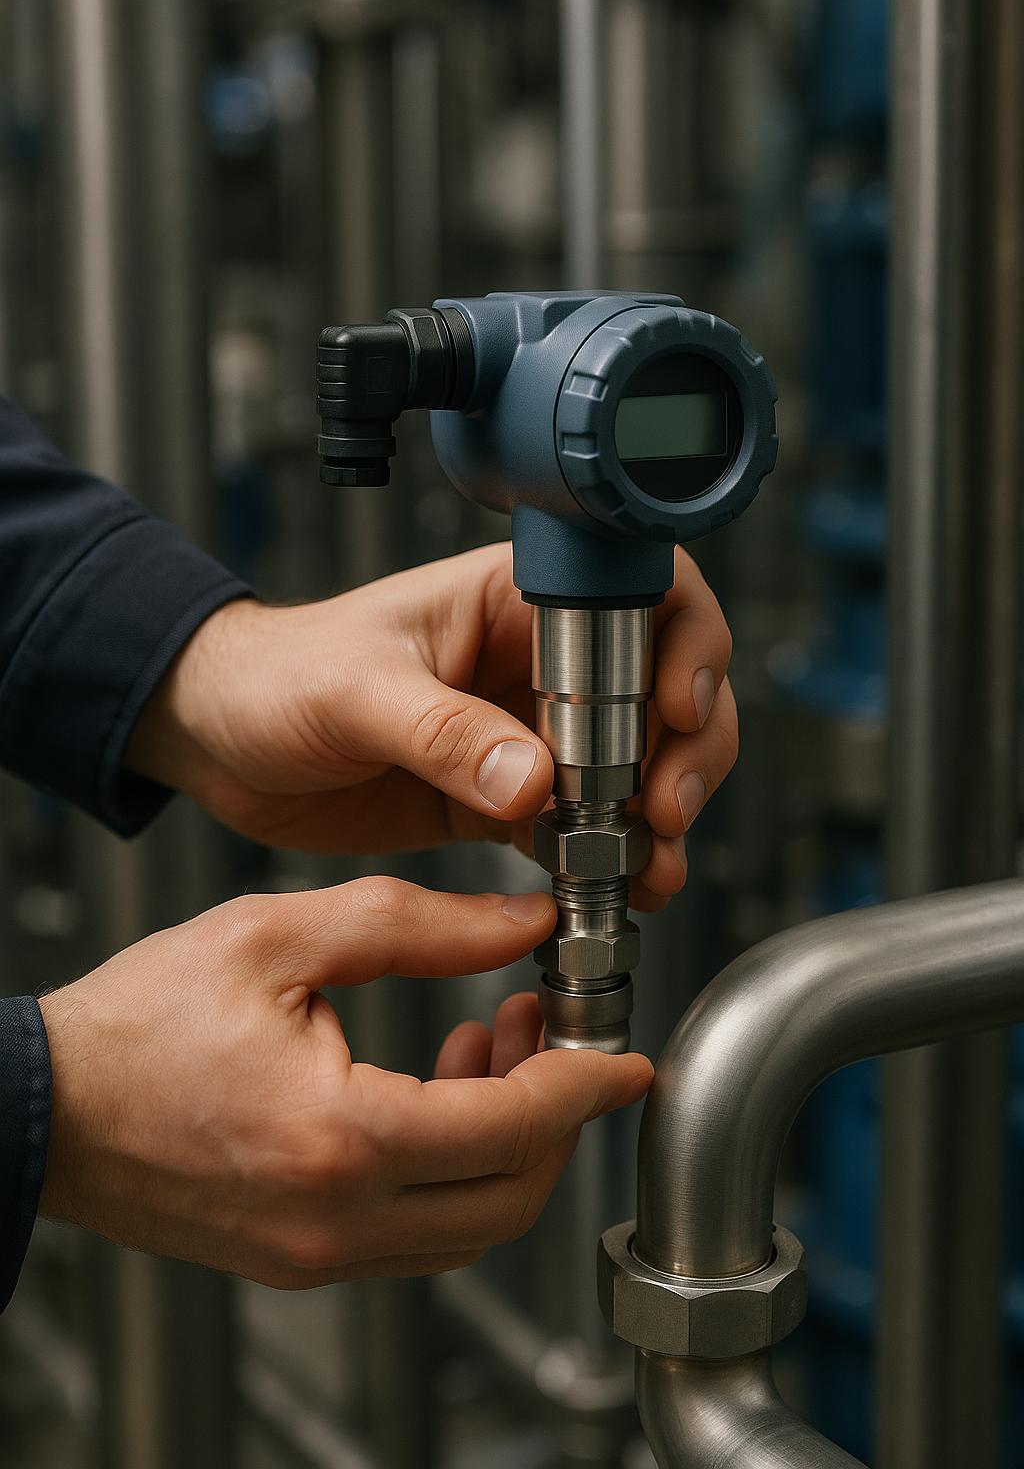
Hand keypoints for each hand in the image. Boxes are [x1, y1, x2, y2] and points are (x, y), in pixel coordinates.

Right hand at [38, 879, 650, 1285]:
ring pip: (469, 1228)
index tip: (628, 1058)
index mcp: (340, 1138)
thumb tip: (520, 924)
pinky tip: (436, 1087)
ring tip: (490, 1041)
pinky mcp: (300, 1257)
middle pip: (510, 1198)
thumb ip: (416, 925)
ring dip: (507, 1144)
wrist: (46, 1105)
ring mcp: (318, 1254)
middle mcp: (336, 1220)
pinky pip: (416, 1235)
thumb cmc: (141, 1022)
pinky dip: (453, 1171)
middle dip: (557, 1116)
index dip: (587, 1086)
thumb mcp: (281, 936)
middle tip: (552, 1030)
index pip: (514, 1129)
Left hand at [125, 542, 736, 909]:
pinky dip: (614, 857)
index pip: (639, 593)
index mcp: (512, 598)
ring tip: (655, 863)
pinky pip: (583, 825)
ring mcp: (527, 732)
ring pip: (638, 762)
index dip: (684, 643)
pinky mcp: (505, 798)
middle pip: (664, 685)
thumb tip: (534, 780)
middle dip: (689, 747)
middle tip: (664, 806)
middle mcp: (536, 661)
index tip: (678, 707)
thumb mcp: (354, 691)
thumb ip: (442, 732)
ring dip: (663, 812)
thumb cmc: (275, 675)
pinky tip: (621, 886)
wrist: (219, 739)